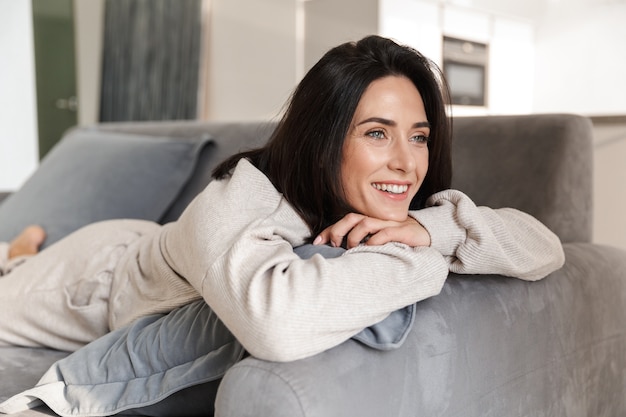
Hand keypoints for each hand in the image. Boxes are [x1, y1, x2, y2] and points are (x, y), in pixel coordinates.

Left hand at [313, 213, 430, 248]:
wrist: (426, 236)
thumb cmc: (398, 241)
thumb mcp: (376, 243)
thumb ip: (361, 246)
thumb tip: (339, 257)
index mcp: (368, 222)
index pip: (344, 222)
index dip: (328, 231)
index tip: (316, 243)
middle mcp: (376, 220)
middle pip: (351, 218)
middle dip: (338, 230)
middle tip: (333, 245)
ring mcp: (388, 224)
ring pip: (365, 223)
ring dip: (355, 236)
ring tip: (352, 249)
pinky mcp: (402, 231)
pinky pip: (385, 233)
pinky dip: (375, 240)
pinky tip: (370, 248)